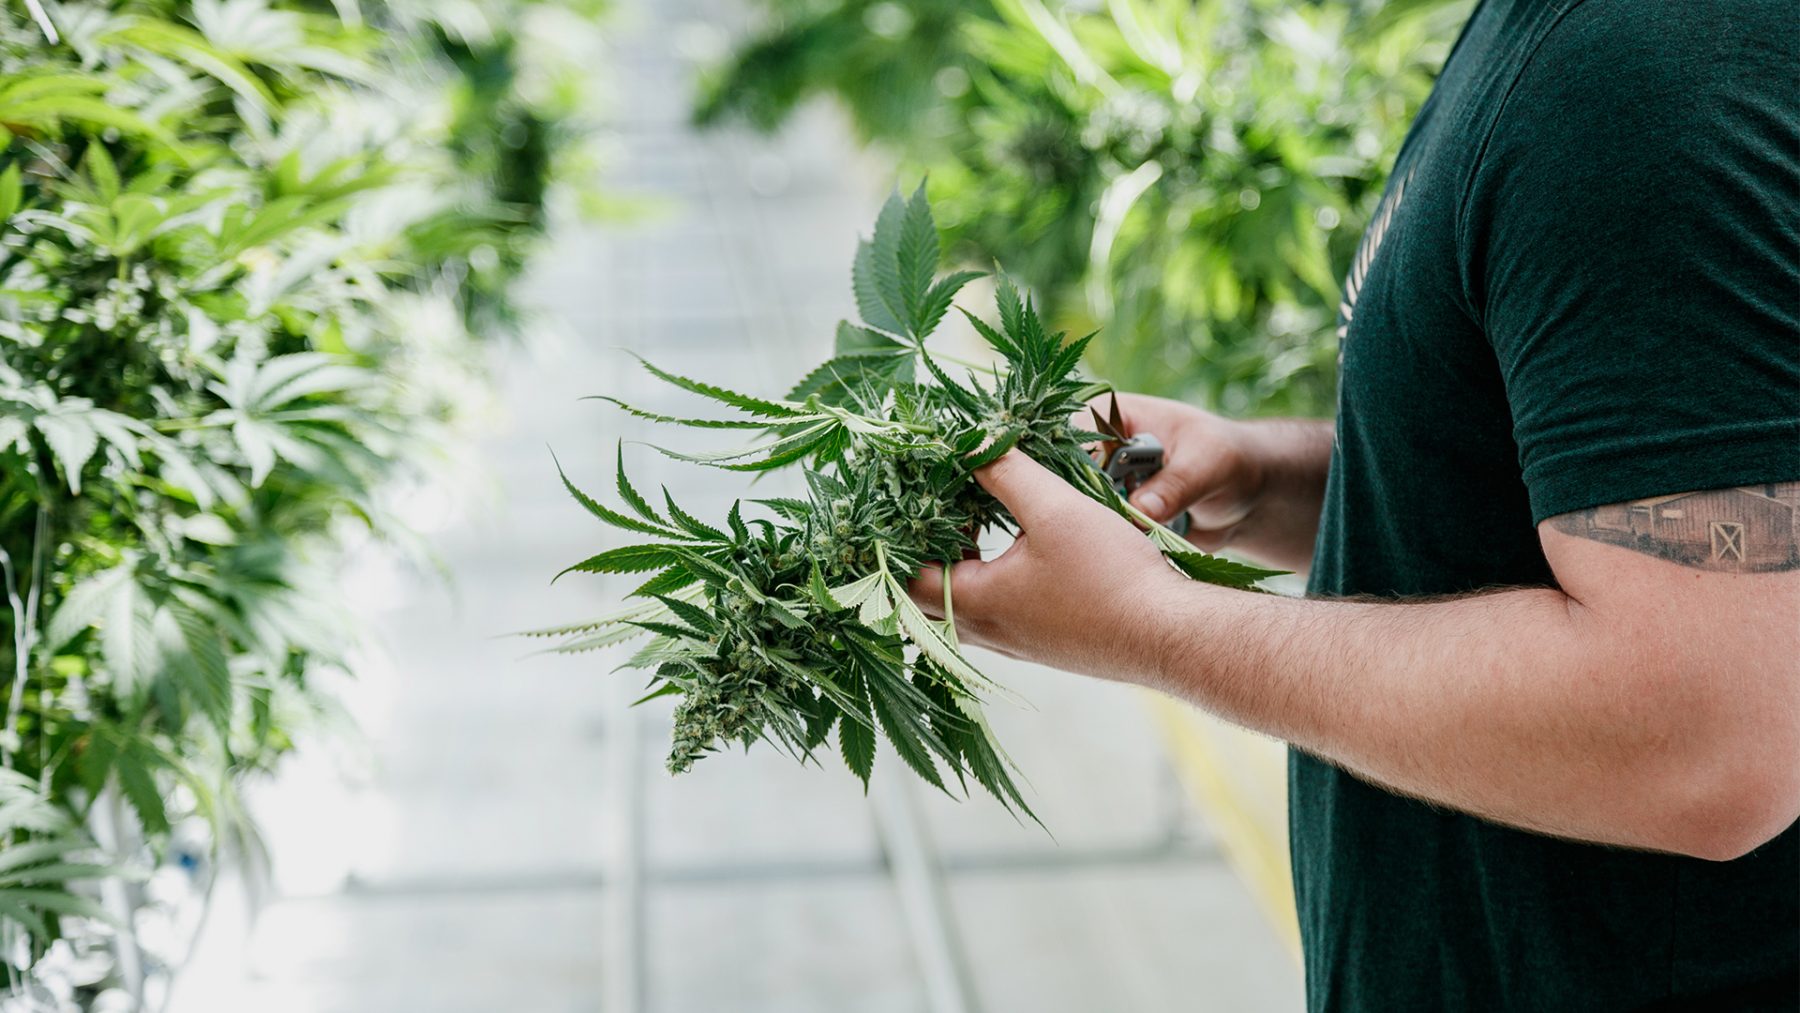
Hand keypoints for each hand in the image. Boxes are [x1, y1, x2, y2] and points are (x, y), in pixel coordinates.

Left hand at [908, 450, 1185, 681]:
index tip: (913, 498)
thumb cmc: (1111, 575)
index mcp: (976, 603)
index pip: (905, 577)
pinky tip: (1019, 551)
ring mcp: (1017, 644)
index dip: (898, 538)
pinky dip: (990, 581)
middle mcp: (988, 633)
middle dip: (924, 550)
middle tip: (937, 507)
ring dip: (960, 566)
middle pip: (928, 596)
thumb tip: (970, 445)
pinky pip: (997, 615)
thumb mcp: (1054, 508)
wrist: (1171, 636)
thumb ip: (1005, 473)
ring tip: (974, 522)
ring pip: (964, 607)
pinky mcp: (1045, 645)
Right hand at [1083, 392, 1266, 552]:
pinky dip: (1108, 551)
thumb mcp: (1208, 463)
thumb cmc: (1228, 458)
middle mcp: (1096, 453)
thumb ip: (1175, 485)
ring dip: (1096, 533)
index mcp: (1110, 419)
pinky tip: (1122, 560)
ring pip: (1076, 513)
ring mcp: (1100, 489)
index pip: (1072, 440)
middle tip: (1109, 532)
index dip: (1072, 470)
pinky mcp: (1110, 519)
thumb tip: (1139, 512)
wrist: (1245, 494)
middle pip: (1065, 481)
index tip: (1088, 502)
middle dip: (1081, 508)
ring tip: (1121, 547)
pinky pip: (1097, 538)